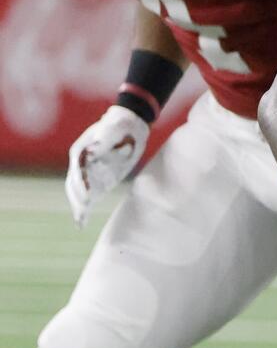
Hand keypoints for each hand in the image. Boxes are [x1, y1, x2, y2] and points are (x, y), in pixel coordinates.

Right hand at [64, 105, 148, 227]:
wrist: (129, 125)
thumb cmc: (120, 123)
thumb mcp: (114, 126)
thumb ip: (104, 138)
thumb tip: (94, 150)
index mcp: (81, 151)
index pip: (78, 171)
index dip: (81, 184)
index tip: (86, 195)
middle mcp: (82, 164)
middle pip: (75, 184)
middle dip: (78, 198)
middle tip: (84, 210)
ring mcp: (90, 173)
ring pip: (79, 193)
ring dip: (79, 206)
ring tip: (80, 220)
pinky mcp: (100, 179)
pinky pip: (90, 196)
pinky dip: (85, 209)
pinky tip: (81, 223)